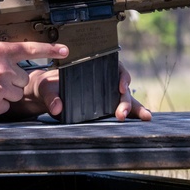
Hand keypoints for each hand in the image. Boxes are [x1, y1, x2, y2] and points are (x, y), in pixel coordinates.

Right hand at [0, 40, 67, 117]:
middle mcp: (3, 68)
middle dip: (12, 80)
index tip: (65, 50)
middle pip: (22, 78)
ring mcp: (0, 87)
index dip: (50, 49)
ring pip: (16, 93)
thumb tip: (8, 56)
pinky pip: (5, 106)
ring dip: (6, 93)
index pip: (30, 48)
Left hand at [8, 61, 152, 121]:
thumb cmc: (47, 86)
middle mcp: (102, 81)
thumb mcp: (46, 88)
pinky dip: (131, 114)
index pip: (115, 68)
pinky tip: (141, 121)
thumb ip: (52, 97)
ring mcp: (104, 94)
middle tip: (120, 114)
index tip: (120, 87)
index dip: (122, 76)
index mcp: (92, 69)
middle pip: (121, 87)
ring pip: (124, 99)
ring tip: (145, 117)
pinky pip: (119, 109)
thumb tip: (58, 107)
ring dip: (134, 108)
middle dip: (125, 101)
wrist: (44, 95)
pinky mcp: (102, 107)